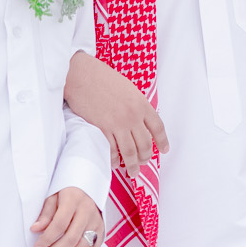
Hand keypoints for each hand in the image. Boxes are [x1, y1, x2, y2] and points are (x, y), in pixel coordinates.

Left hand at [31, 186, 104, 246]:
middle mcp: (88, 211)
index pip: (60, 224)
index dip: (47, 239)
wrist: (87, 191)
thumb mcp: (52, 197)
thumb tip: (35, 229)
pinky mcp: (102, 232)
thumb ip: (45, 214)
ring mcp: (97, 222)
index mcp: (73, 200)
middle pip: (71, 239)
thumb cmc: (66, 195)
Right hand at [64, 51, 166, 177]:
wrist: (81, 75)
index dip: (162, 141)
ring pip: (130, 152)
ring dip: (133, 165)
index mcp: (141, 104)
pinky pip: (111, 150)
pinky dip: (114, 160)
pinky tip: (114, 163)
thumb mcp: (127, 88)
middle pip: (145, 144)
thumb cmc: (101, 77)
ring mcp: (117, 124)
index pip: (158, 127)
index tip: (164, 150)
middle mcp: (132, 116)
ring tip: (132, 172)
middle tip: (143, 163)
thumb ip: (136, 104)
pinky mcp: (102, 129)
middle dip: (146, 158)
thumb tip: (139, 119)